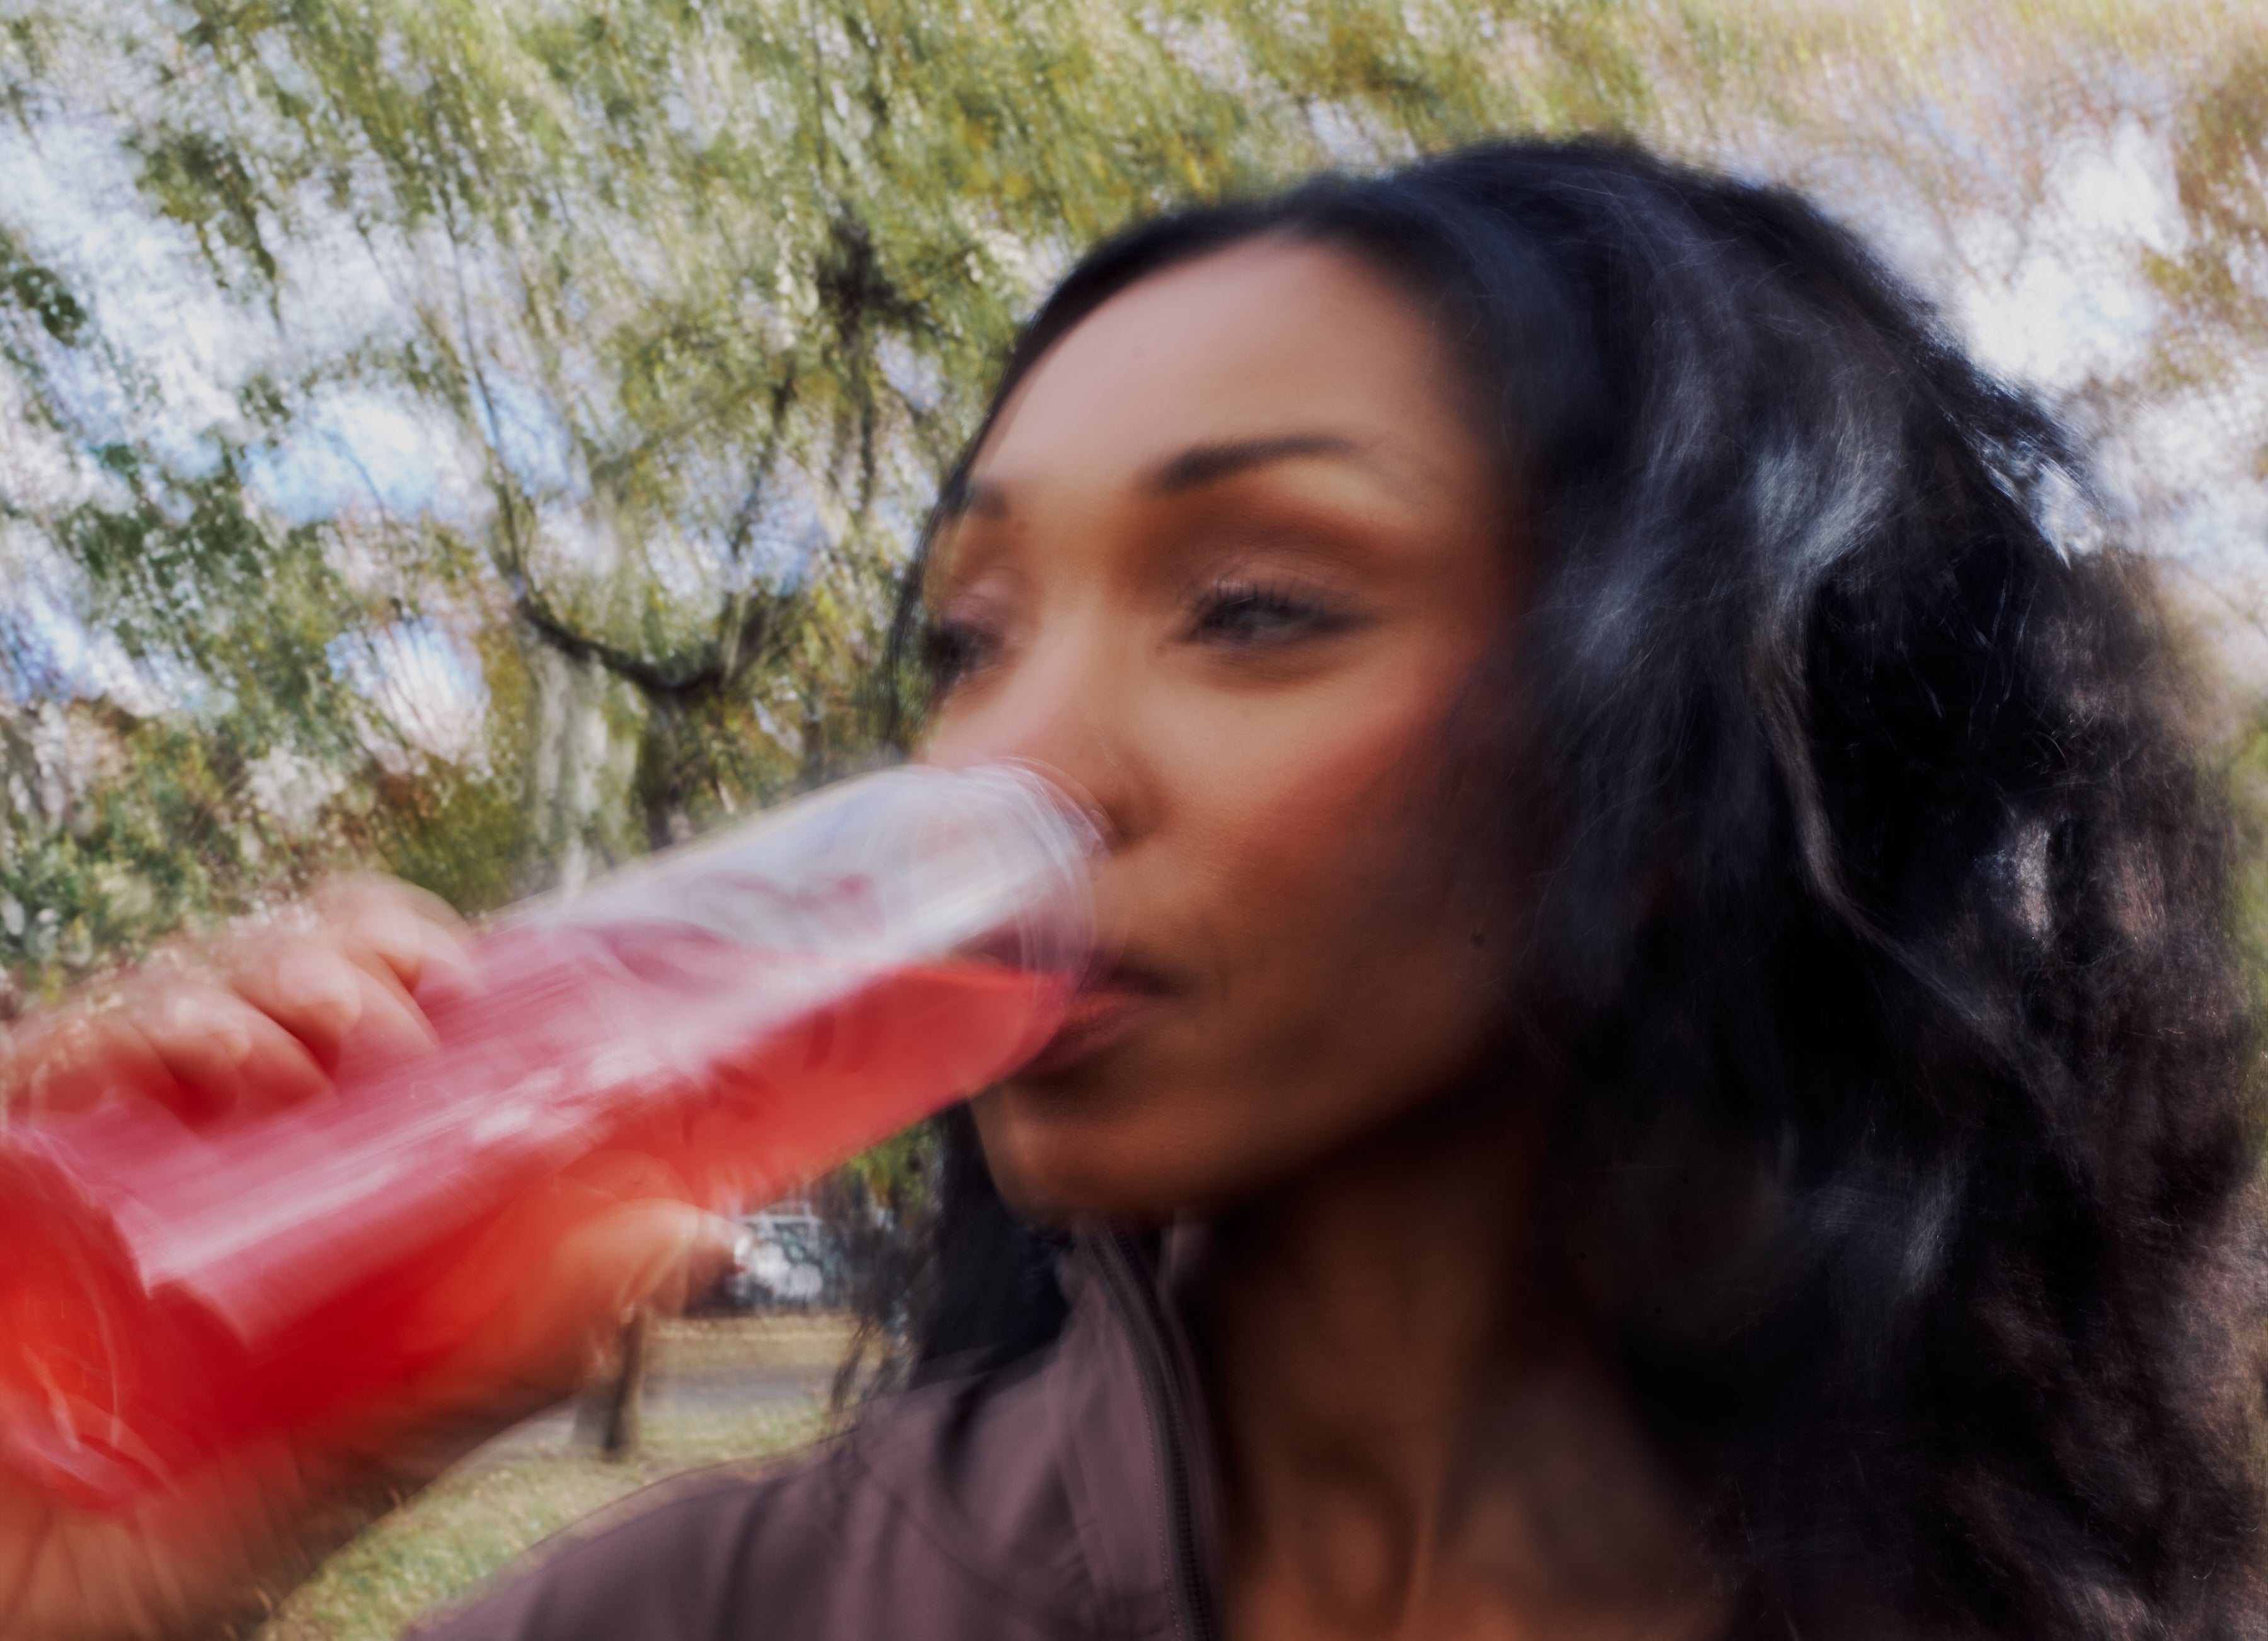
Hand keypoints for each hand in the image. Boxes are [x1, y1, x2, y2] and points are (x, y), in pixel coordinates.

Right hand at [0, 878, 736, 1640]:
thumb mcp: (369, 1447)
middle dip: (342, 955)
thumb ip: (518, 1355)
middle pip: (258, 975)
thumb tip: (703, 1237)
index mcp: (274, 1169)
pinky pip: (39, 1063)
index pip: (336, 998)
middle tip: (412, 1005)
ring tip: (317, 1047)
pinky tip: (207, 1063)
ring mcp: (87, 1155)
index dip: (393, 949)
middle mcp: (178, 1140)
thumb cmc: (181, 1547)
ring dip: (258, 983)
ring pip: (166, 995)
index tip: (460, 970)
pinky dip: (120, 1033)